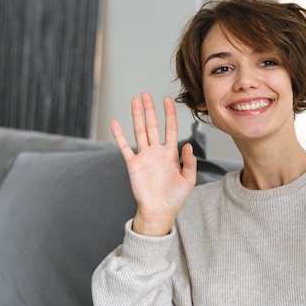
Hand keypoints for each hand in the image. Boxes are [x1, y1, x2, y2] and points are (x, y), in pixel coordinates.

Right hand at [111, 92, 196, 235]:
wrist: (159, 211)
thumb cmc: (175, 197)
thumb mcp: (188, 179)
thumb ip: (190, 162)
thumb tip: (187, 144)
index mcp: (170, 153)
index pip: (170, 129)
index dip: (169, 114)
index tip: (167, 100)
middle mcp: (156, 152)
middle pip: (152, 126)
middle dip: (150, 110)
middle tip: (146, 94)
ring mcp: (144, 156)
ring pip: (139, 131)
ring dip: (137, 116)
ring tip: (135, 101)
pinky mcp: (133, 164)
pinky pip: (125, 147)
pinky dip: (119, 135)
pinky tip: (115, 122)